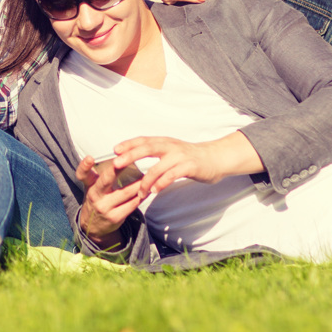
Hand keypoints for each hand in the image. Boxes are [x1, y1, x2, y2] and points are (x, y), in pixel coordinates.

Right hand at [75, 155, 145, 244]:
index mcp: (89, 185)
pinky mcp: (115, 217)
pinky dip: (141, 195)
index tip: (90, 158)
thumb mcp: (92, 185)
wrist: (93, 226)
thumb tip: (117, 156)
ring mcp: (104, 207)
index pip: (82, 174)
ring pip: (125, 192)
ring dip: (139, 183)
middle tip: (129, 157)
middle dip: (117, 169)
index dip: (84, 166)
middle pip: (105, 180)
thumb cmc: (97, 198)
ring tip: (149, 174)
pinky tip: (148, 190)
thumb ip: (98, 172)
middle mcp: (94, 196)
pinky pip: (132, 204)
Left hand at [113, 132, 260, 195]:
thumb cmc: (192, 157)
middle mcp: (171, 146)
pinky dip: (161, 184)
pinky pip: (171, 175)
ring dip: (146, 180)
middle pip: (147, 148)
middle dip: (131, 155)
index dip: (129, 144)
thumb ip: (157, 152)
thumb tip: (136, 154)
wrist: (216, 158)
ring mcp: (180, 156)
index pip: (144, 140)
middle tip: (117, 163)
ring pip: (158, 166)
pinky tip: (154, 191)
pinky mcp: (189, 167)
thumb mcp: (172, 151)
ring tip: (139, 192)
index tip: (115, 149)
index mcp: (165, 142)